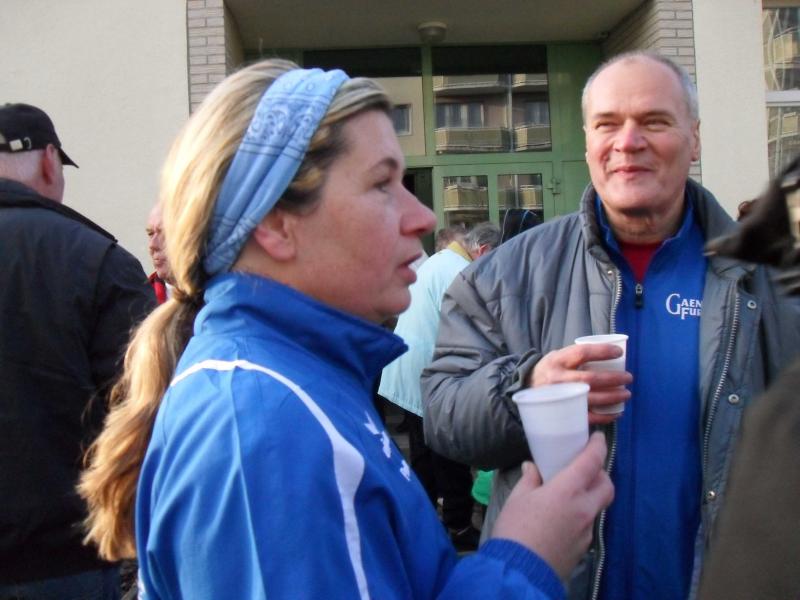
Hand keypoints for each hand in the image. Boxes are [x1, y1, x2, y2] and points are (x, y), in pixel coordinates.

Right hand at [491, 432, 613, 579]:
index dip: (598, 446)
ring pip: (598, 506)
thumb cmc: (515, 529)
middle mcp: (584, 509)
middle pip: (607, 486)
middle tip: (585, 469)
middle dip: (601, 474)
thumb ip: (530, 480)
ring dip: (591, 496)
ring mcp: (586, 530)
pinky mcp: (583, 548)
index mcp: (568, 491)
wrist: (520, 571)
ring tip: (570, 496)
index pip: (592, 462)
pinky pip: (588, 525)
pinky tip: (562, 520)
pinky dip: (581, 516)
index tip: (597, 438)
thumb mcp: (517, 499)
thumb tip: (533, 468)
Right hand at [529, 344, 631, 424]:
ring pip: (592, 398)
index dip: (603, 351)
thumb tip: (608, 353)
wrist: (525, 390)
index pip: (583, 353)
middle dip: (614, 378)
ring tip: (626, 394)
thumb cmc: (548, 371)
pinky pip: (588, 417)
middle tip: (628, 377)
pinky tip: (617, 412)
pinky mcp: (563, 414)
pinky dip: (606, 416)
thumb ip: (576, 356)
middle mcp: (558, 379)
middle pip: (591, 378)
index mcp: (557, 361)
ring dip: (613, 396)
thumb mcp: (556, 357)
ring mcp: (561, 398)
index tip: (619, 352)